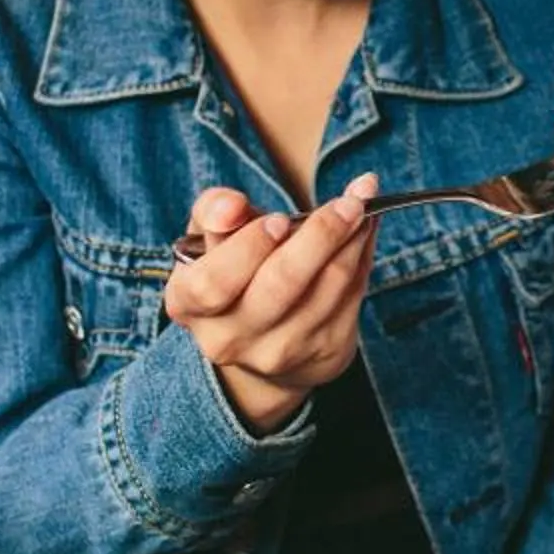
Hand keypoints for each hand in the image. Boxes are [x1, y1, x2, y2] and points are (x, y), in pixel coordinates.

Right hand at [162, 177, 378, 433]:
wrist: (261, 339)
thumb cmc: (232, 271)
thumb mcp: (209, 237)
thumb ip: (214, 211)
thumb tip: (232, 205)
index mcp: (189, 305)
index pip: (214, 282)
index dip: (248, 248)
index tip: (278, 219)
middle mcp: (230, 338)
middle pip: (281, 285)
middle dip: (320, 237)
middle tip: (347, 203)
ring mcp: (280, 351)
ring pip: (328, 287)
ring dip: (353, 238)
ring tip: (361, 202)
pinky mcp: (325, 352)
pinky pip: (352, 295)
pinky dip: (363, 255)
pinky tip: (364, 228)